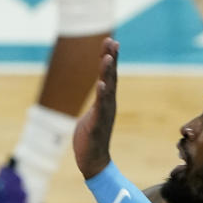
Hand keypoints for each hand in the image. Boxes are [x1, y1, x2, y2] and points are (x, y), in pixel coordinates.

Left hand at [73, 37, 120, 179]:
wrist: (93, 161)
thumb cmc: (90, 138)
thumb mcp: (92, 114)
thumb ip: (96, 101)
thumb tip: (97, 90)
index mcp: (106, 101)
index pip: (108, 76)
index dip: (109, 58)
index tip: (110, 41)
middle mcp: (108, 105)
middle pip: (111, 78)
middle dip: (111, 59)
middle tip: (112, 41)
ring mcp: (104, 114)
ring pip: (107, 90)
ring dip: (107, 73)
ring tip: (107, 58)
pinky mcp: (97, 125)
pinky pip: (100, 108)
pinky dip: (101, 96)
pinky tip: (101, 84)